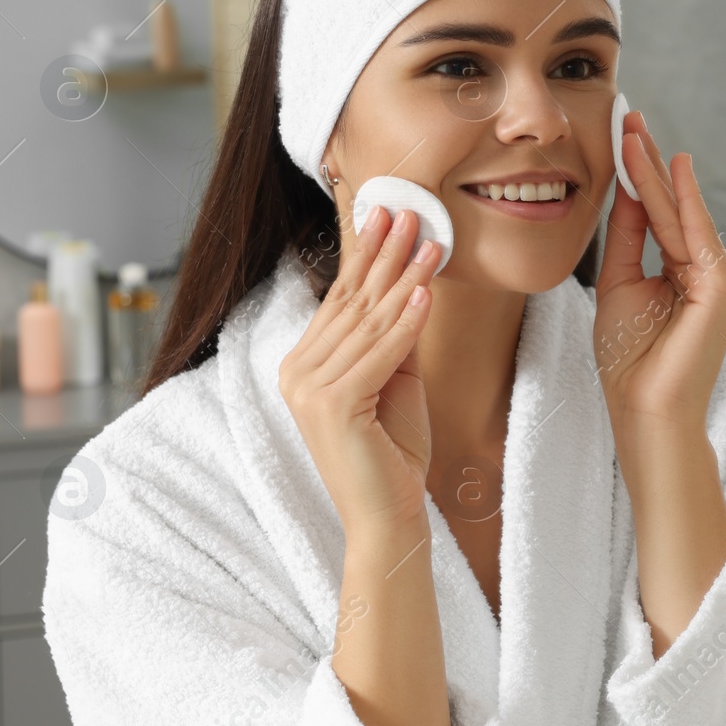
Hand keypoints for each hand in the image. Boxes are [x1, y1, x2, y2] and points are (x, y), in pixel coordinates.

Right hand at [278, 206, 440, 539]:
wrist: (387, 515)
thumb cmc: (393, 452)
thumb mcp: (394, 381)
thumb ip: (392, 339)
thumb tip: (408, 286)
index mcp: (303, 365)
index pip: (340, 299)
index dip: (365, 254)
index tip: (388, 215)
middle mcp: (296, 373)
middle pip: (351, 302)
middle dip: (384, 253)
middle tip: (409, 210)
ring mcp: (309, 390)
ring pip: (368, 322)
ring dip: (403, 278)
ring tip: (429, 242)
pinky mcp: (333, 406)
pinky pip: (379, 354)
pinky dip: (406, 323)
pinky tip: (424, 294)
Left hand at [594, 109, 725, 432]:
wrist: (644, 410)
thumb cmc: (629, 360)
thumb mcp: (618, 284)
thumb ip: (626, 237)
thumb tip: (626, 189)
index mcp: (685, 272)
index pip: (659, 214)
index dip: (641, 174)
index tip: (623, 134)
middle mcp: (708, 270)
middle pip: (672, 206)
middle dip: (649, 160)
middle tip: (629, 116)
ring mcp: (719, 278)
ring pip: (679, 214)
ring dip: (656, 171)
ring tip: (634, 130)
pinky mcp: (721, 288)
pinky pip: (695, 234)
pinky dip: (679, 199)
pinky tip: (669, 167)